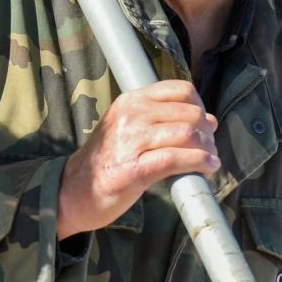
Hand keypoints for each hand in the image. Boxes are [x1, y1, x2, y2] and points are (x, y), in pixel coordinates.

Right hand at [57, 79, 218, 237]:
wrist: (71, 191)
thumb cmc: (104, 163)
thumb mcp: (127, 129)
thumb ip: (163, 121)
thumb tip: (210, 120)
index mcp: (130, 101)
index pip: (181, 89)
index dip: (201, 106)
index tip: (204, 126)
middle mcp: (130, 115)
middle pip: (190, 112)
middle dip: (207, 132)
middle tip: (209, 149)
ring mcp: (131, 140)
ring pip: (188, 134)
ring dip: (207, 149)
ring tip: (209, 161)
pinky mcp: (134, 169)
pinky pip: (177, 159)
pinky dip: (200, 163)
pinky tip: (207, 169)